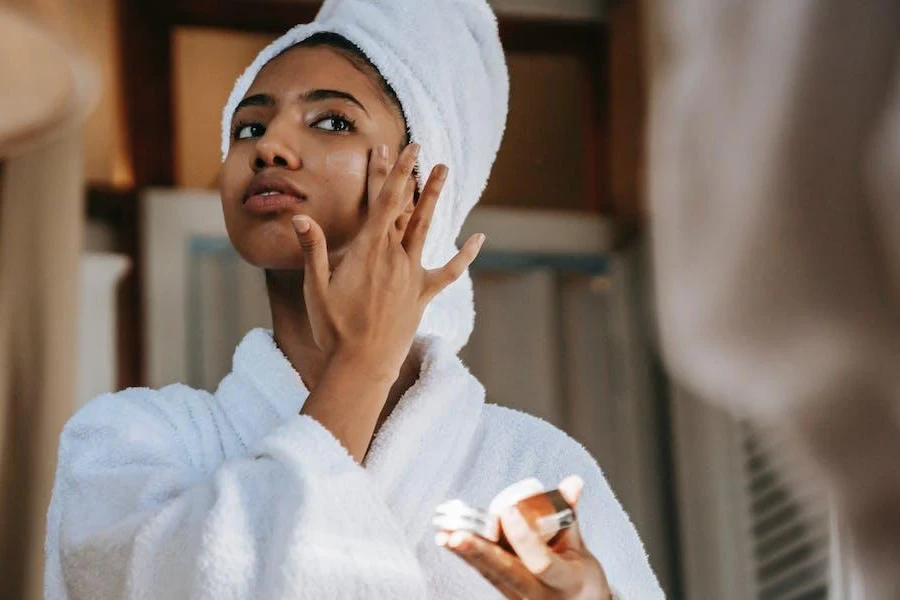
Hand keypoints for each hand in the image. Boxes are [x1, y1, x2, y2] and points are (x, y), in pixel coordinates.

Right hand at [291, 143, 484, 380]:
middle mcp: (394, 257)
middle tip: (418, 147)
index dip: (395, 172)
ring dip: (434, 198)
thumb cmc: (333, 328)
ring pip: (425, 228)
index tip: (406, 147)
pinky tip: (478, 238)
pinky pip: (449, 272)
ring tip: (444, 171)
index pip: (384, 202)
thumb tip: (300, 217)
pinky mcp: (422, 294)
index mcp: (368, 251)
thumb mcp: (315, 289)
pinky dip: (464, 255)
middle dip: (407, 176)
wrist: (362, 366)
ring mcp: (411, 275)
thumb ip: (313, 250)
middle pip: (402, 208)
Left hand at [438, 475, 611, 599]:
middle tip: (456, 535)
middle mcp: (538, 594)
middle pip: (504, 573)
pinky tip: (450, 540)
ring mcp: (518, 597)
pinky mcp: (505, 594)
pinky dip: (468, 556)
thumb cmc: (580, 581)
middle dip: (479, 552)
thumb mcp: (581, 551)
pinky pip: (485, 574)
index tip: (509, 510)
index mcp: (564, 581)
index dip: (524, 537)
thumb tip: (572, 481)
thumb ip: (570, 515)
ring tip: (444, 534)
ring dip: (466, 553)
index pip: (540, 562)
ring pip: (489, 574)